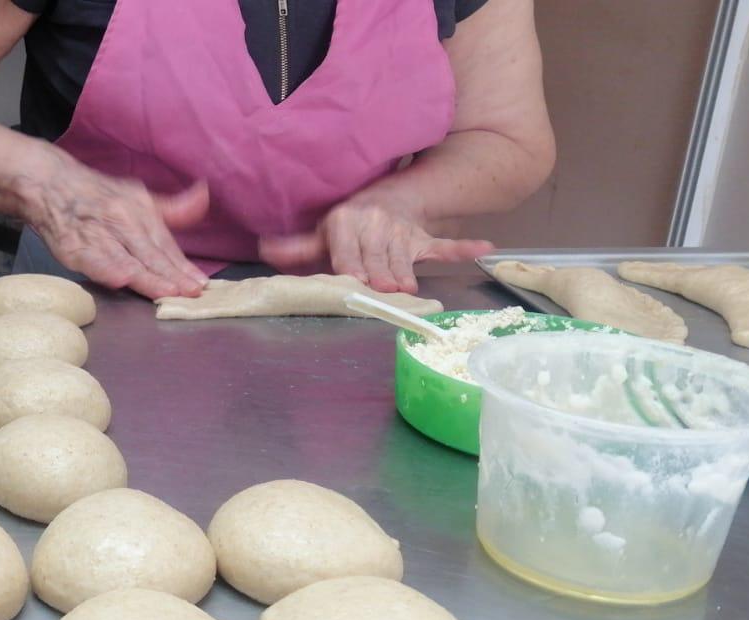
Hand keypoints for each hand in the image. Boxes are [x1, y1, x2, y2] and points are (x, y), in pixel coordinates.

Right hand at [21, 158, 209, 298]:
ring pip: (126, 260)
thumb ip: (173, 208)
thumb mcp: (138, 197)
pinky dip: (106, 269)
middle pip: (151, 254)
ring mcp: (97, 235)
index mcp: (139, 210)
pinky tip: (121, 279)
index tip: (201, 284)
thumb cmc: (97, 196)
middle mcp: (121, 221)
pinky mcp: (73, 247)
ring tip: (167, 292)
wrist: (48, 184)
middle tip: (191, 293)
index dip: (183, 265)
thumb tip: (203, 198)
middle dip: (172, 275)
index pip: (165, 244)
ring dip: (147, 277)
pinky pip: (92, 260)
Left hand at [258, 191, 493, 293]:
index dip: (354, 267)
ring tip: (408, 287)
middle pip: (378, 259)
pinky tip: (484, 248)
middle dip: (381, 275)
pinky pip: (444, 245)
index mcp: (347, 225)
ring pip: (405, 258)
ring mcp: (402, 234)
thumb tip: (264, 247)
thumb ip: (296, 247)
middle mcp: (375, 226)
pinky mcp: (423, 240)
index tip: (359, 281)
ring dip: (407, 272)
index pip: (349, 252)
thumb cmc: (347, 225)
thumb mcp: (320, 233)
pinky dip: (462, 248)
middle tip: (385, 290)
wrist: (386, 200)